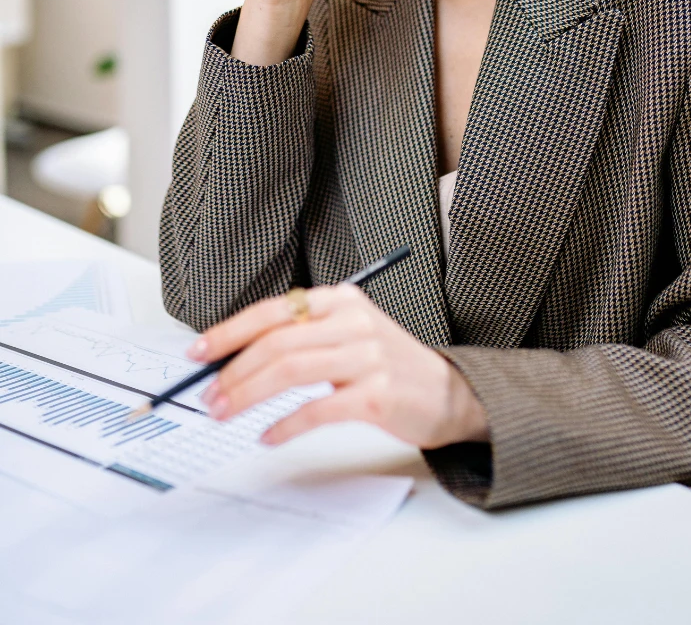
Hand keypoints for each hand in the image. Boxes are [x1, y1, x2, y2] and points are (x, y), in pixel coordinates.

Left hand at [188, 285, 489, 450]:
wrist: (448, 392)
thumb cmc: (387, 366)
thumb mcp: (348, 336)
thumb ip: (301, 338)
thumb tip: (235, 359)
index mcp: (341, 299)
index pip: (273, 310)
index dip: (230, 332)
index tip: (198, 352)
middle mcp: (354, 321)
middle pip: (277, 342)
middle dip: (233, 371)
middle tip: (207, 396)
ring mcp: (368, 357)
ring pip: (291, 370)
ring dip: (248, 395)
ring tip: (224, 413)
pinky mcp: (377, 395)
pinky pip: (318, 409)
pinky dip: (285, 425)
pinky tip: (267, 436)